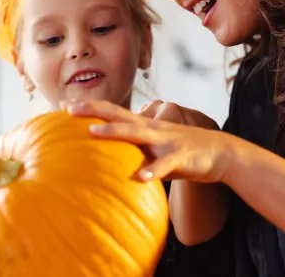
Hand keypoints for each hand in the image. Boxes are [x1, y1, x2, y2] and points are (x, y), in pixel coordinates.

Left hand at [64, 99, 237, 183]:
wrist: (219, 152)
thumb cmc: (181, 153)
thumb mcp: (154, 149)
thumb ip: (134, 152)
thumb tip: (108, 165)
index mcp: (144, 126)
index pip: (113, 112)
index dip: (91, 108)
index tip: (65, 105)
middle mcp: (152, 128)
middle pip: (119, 115)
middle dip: (93, 110)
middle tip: (68, 109)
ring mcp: (166, 141)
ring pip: (137, 134)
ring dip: (115, 133)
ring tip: (93, 133)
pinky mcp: (181, 157)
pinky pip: (165, 165)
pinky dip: (153, 171)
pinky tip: (142, 178)